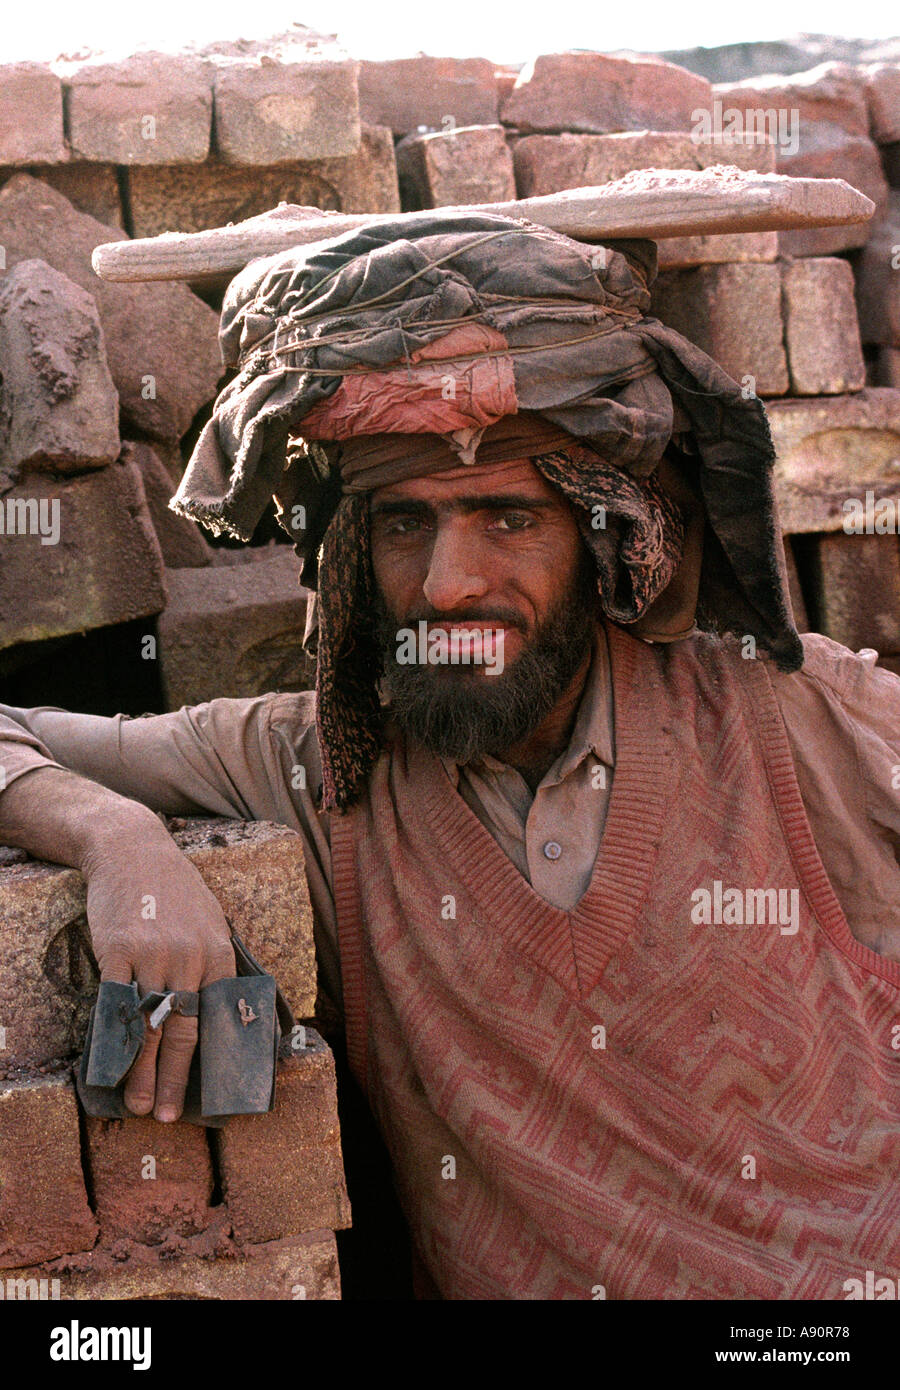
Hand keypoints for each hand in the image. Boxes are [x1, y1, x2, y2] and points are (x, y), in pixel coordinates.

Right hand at [82, 818, 235, 1121]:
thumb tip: (218, 1006)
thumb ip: (214, 961)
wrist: (133, 850)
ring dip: (144, 1070)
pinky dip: (116, 1039)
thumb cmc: (174, 886)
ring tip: (139, 1104)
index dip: (211, 1059)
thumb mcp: (210, 918)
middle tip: (168, 1115)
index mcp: (218, 953)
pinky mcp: (118, 951)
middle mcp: (189, 957)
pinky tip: (112, 1065)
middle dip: (176, 1078)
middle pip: (183, 1029)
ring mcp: (153, 955)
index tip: (208, 1092)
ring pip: (150, 1024)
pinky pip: (117, 1005)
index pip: (217, 1018)